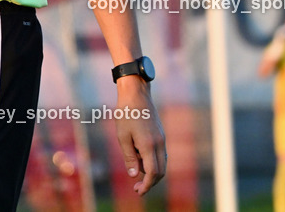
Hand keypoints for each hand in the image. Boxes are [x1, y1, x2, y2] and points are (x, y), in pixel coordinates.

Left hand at [115, 76, 166, 195]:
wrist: (136, 94)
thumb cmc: (126, 114)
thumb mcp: (122, 136)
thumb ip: (129, 157)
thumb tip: (134, 175)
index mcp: (149, 145)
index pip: (152, 173)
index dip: (146, 185)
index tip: (138, 191)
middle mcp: (159, 144)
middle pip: (160, 171)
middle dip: (150, 182)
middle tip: (136, 187)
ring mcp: (162, 139)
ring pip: (162, 163)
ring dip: (152, 172)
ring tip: (135, 171)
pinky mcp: (161, 135)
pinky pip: (160, 154)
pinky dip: (153, 162)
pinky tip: (140, 159)